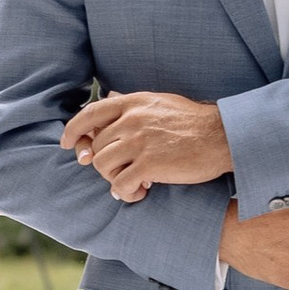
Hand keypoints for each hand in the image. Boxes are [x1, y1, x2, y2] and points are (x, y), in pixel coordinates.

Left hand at [61, 92, 231, 202]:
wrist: (222, 136)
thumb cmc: (193, 121)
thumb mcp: (159, 102)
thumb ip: (132, 102)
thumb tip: (110, 96)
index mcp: (133, 103)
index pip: (90, 113)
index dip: (73, 130)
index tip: (66, 143)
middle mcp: (132, 120)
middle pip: (97, 147)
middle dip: (104, 164)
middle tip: (123, 172)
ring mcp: (139, 142)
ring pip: (103, 166)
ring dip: (114, 179)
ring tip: (133, 184)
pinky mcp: (149, 165)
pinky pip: (120, 185)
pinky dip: (126, 193)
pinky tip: (141, 192)